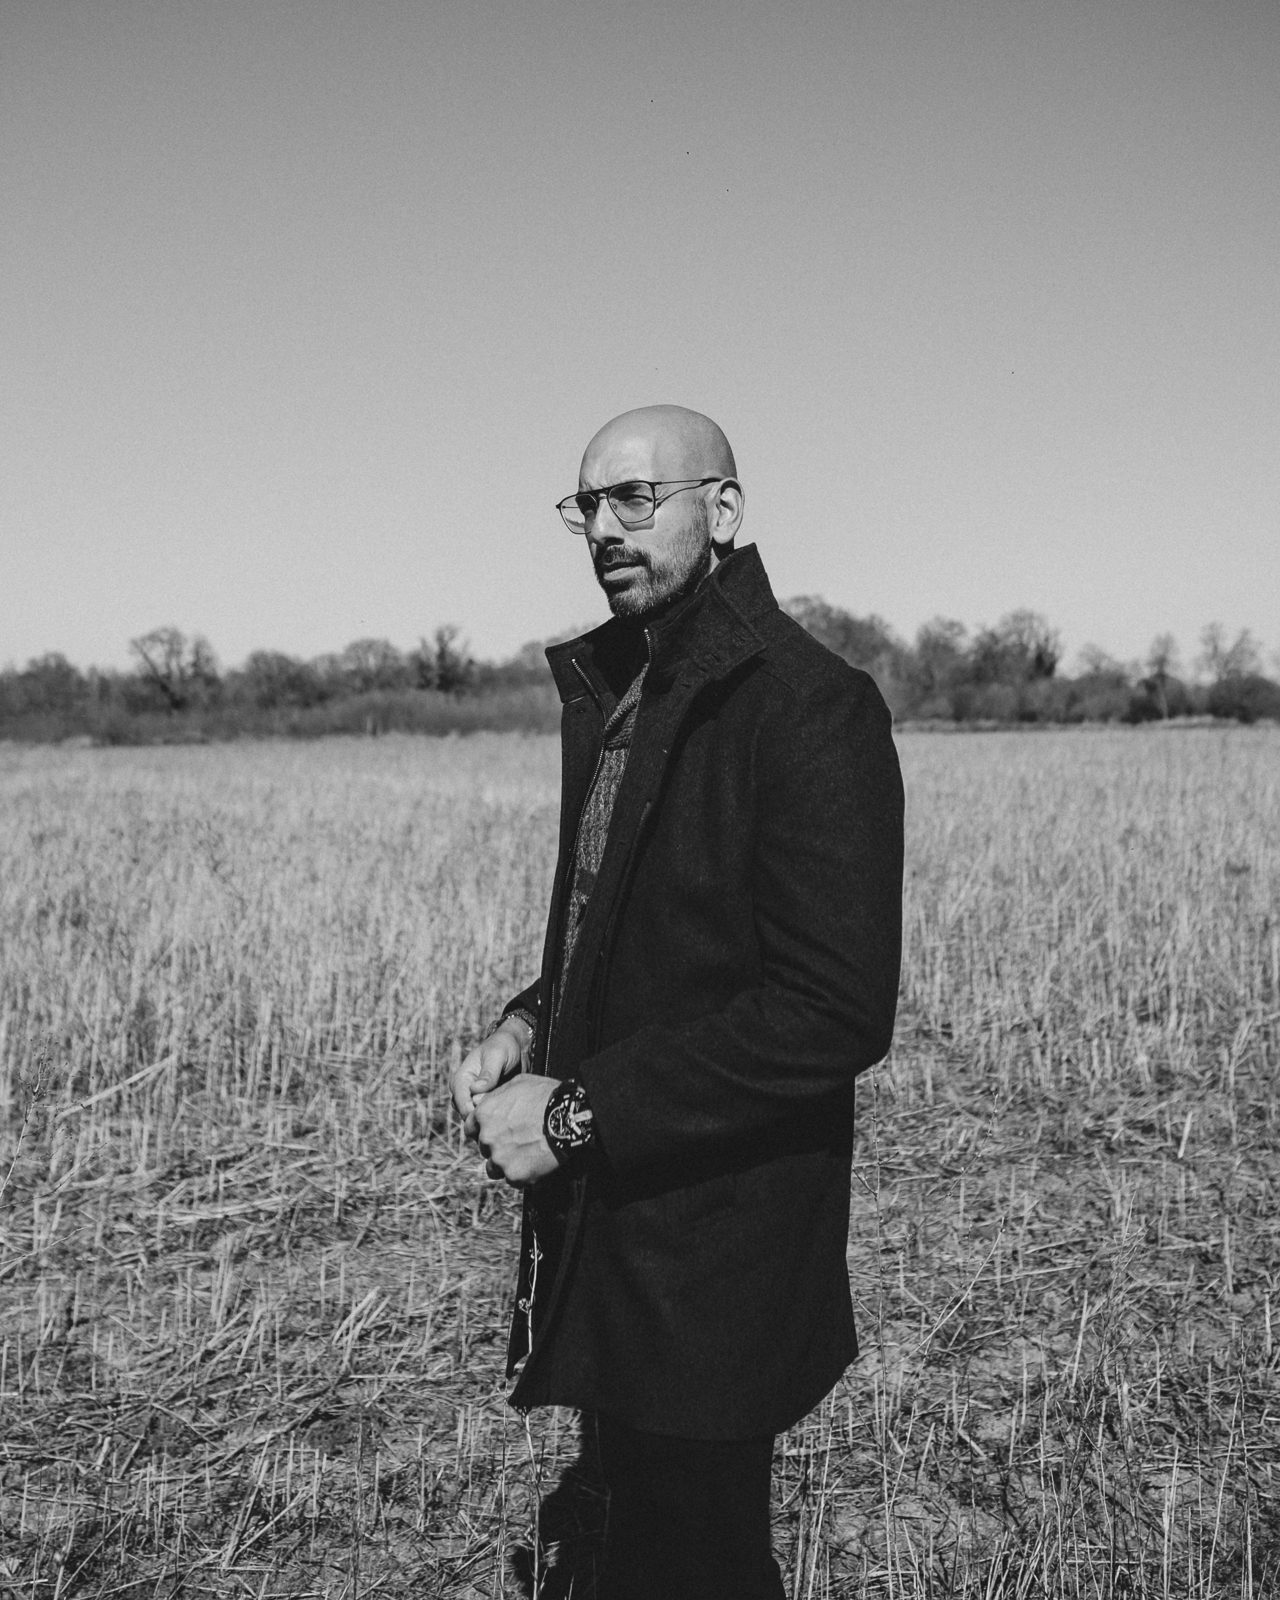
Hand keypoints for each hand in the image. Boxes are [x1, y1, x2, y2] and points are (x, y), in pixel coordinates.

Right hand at [451, 1020, 527, 1139]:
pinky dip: (498, 1119)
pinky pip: (489, 1117)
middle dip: (483, 1120)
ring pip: (478, 1119)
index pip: (461, 1104)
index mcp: (461, 1079)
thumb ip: (488, 1074)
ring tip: (509, 1118)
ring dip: (491, 1121)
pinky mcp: (488, 1103)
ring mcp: (475, 1099)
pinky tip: (511, 1117)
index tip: (494, 1116)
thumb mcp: (497, 1056)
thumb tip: (475, 1091)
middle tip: (505, 1120)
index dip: (474, 1114)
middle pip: (468, 1116)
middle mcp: (464, 1092)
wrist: (517, 1046)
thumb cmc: (504, 1046)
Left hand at [473, 1074, 559, 1186]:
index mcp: (484, 1114)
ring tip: (524, 1155)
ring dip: (504, 1163)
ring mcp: (499, 1158)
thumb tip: (491, 1100)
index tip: (495, 1131)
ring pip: (493, 1168)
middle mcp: (486, 1137)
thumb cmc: (546, 1096)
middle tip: (515, 1142)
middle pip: (484, 1148)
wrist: (568, 1117)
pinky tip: (534, 1163)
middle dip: (496, 1146)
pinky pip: (512, 1179)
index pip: (470, 1128)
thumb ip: (498, 1094)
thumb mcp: (518, 1082)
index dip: (483, 1130)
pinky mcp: (515, 1175)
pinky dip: (521, 1174)